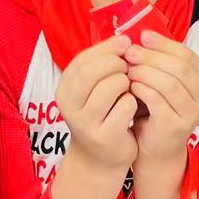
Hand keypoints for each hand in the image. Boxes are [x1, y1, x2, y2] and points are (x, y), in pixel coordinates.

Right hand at [55, 36, 137, 176]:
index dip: (106, 48)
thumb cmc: (102, 114)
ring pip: (112, 86)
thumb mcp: (94, 88)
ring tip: (129, 88)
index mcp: (64, 89)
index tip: (126, 44)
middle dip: (116, 64)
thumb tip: (125, 40)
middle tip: (128, 68)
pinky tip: (132, 107)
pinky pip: (126, 106)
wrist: (100, 157)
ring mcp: (85, 123)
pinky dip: (133, 102)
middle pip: (94, 71)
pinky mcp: (105, 136)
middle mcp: (69, 106)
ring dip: (127, 82)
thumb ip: (104, 64)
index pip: (83, 59)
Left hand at [125, 31, 198, 163]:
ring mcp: (193, 113)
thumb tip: (141, 35)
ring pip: (170, 83)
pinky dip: (143, 90)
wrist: (156, 149)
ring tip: (128, 68)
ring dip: (146, 72)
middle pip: (179, 68)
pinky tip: (130, 86)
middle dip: (152, 57)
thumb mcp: (162, 83)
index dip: (164, 43)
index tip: (143, 36)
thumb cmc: (157, 110)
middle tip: (130, 52)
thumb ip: (159, 62)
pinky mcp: (176, 126)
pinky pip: (158, 101)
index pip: (187, 55)